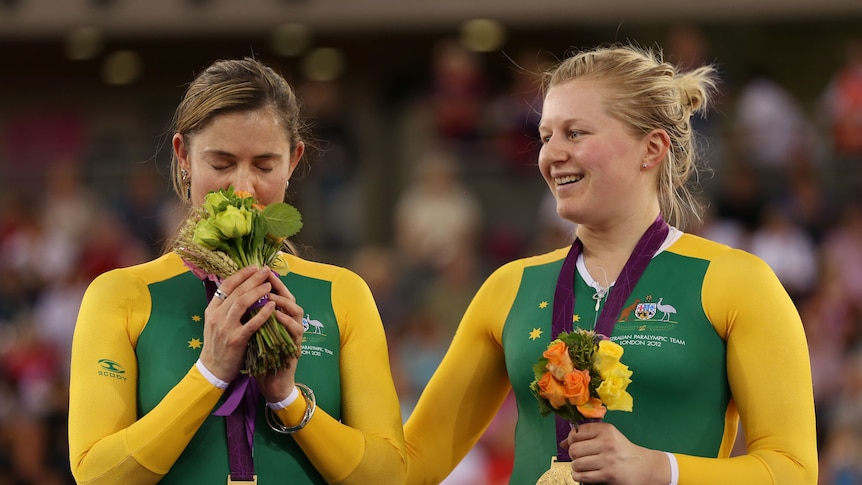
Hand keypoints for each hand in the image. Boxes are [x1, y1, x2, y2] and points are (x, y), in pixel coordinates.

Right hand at [199, 266, 276, 381]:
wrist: (213, 370)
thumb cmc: (218, 345)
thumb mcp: (216, 323)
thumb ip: (225, 307)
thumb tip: (241, 289)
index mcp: (211, 310)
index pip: (225, 286)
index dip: (241, 274)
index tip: (254, 267)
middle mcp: (217, 316)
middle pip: (236, 291)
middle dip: (252, 278)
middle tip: (265, 270)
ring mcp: (226, 328)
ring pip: (241, 303)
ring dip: (257, 291)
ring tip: (269, 285)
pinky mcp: (236, 340)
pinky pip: (252, 323)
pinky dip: (263, 313)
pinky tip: (272, 305)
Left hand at [255, 269, 304, 402]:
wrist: (270, 382)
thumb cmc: (261, 357)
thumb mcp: (253, 333)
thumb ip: (251, 316)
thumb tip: (236, 298)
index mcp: (278, 318)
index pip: (277, 294)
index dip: (269, 282)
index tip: (258, 271)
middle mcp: (289, 323)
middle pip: (289, 297)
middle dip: (278, 286)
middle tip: (267, 277)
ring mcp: (293, 334)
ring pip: (296, 310)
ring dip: (283, 301)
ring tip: (270, 295)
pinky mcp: (295, 346)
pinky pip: (295, 329)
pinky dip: (285, 320)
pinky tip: (275, 314)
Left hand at [560, 422, 669, 484]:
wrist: (643, 467)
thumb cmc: (622, 451)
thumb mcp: (608, 437)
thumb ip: (586, 437)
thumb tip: (563, 443)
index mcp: (606, 430)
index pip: (577, 432)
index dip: (571, 440)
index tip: (576, 444)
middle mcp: (607, 443)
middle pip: (574, 449)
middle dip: (573, 455)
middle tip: (580, 457)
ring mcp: (608, 459)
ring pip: (576, 463)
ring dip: (576, 467)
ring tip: (584, 467)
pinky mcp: (609, 475)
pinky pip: (583, 476)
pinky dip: (579, 477)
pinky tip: (585, 474)